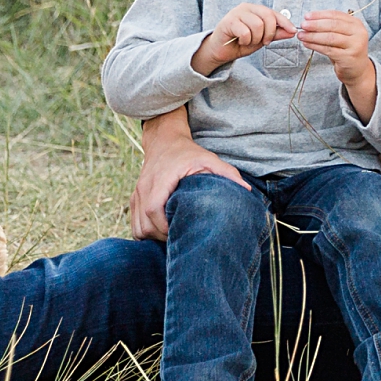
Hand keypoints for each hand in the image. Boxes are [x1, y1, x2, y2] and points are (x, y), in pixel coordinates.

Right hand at [128, 106, 247, 241]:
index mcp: (161, 179)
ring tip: (172, 236)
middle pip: (144, 224)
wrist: (164, 141)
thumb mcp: (209, 159)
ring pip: (137, 228)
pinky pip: (134, 224)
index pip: (154, 209)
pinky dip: (145, 232)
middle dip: (161, 237)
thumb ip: (227, 173)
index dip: (165, 227)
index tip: (181, 234)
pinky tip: (161, 232)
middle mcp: (144, 187)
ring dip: (153, 237)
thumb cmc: (188, 152)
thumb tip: (246, 190)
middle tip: (181, 239)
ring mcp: (137, 193)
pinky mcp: (135, 198)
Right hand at [191, 2, 291, 75]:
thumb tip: (292, 32)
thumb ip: (276, 34)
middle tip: (263, 42)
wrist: (221, 51)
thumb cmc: (240, 43)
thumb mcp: (262, 39)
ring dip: (256, 39)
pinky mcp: (228, 21)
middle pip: (268, 17)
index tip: (293, 31)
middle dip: (269, 33)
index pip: (274, 13)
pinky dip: (245, 41)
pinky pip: (245, 32)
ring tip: (248, 41)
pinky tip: (240, 41)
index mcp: (255, 9)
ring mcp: (236, 13)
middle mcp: (246, 7)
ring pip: (257, 25)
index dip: (285, 22)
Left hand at [296, 9, 376, 116]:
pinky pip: (328, 50)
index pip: (336, 15)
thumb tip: (309, 21)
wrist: (358, 70)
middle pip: (333, 25)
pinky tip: (307, 44)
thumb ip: (330, 27)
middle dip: (315, 24)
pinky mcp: (349, 57)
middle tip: (303, 25)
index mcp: (356, 24)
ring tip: (302, 35)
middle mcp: (358, 33)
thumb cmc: (346, 51)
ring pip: (330, 37)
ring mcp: (355, 45)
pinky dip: (315, 46)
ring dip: (313, 36)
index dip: (320, 15)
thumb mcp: (342, 35)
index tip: (307, 16)